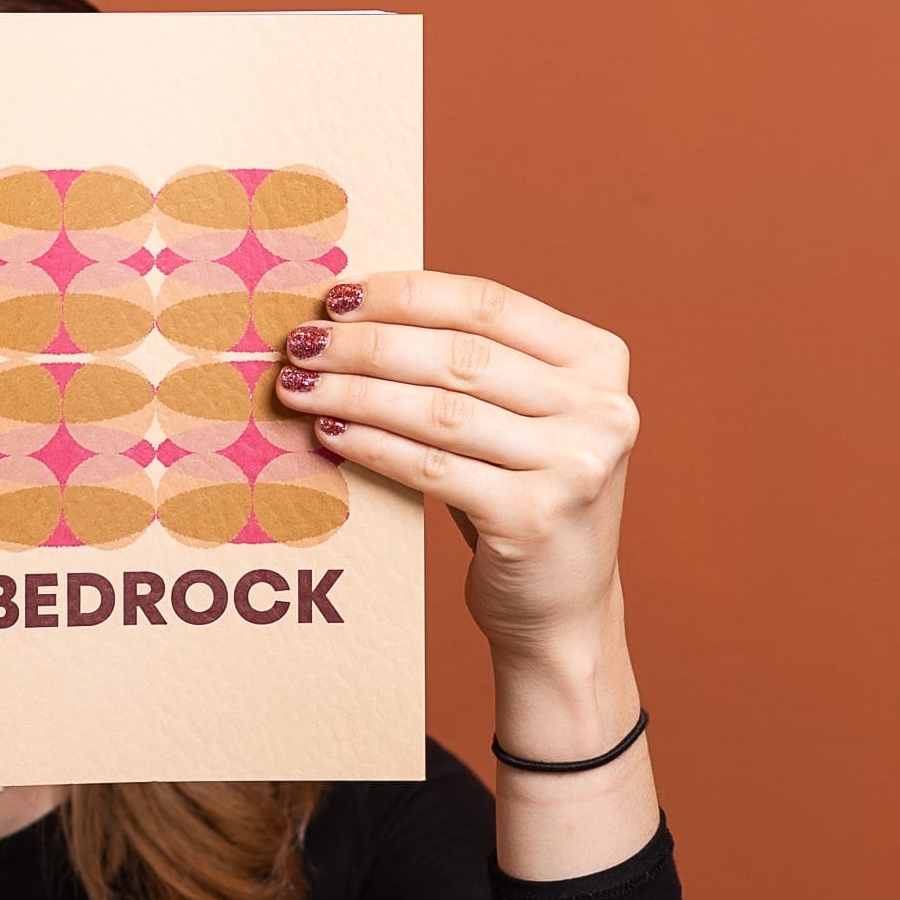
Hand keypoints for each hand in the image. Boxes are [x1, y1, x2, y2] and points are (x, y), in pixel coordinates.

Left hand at [274, 272, 637, 664]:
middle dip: (367, 344)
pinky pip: (432, 468)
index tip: (336, 297)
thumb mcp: (519, 417)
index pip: (487, 305)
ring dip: (356, 393)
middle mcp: (601, 407)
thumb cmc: (520, 493)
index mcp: (599, 359)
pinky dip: (372, 446)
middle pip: (458, 356)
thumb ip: (469, 364)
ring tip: (298, 385)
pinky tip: (329, 432)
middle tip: (302, 342)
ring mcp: (575, 464)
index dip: (404, 294)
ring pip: (440, 412)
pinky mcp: (535, 517)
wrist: (561, 605)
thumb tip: (353, 314)